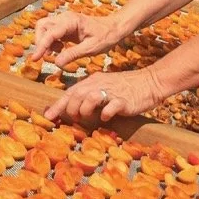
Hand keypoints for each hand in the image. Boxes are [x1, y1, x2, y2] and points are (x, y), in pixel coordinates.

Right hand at [29, 11, 123, 67]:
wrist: (114, 28)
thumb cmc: (105, 36)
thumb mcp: (91, 48)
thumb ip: (73, 54)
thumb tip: (56, 63)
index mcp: (71, 21)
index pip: (50, 33)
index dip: (41, 46)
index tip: (35, 59)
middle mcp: (64, 18)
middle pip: (42, 26)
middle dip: (40, 41)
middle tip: (47, 56)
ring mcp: (64, 21)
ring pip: (44, 28)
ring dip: (45, 42)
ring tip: (57, 52)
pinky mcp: (64, 26)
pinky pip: (50, 32)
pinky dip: (50, 42)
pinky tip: (60, 49)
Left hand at [43, 69, 163, 123]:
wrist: (149, 82)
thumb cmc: (126, 87)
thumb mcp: (104, 87)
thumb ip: (90, 96)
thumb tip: (74, 109)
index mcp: (93, 80)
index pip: (71, 92)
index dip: (58, 104)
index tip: (48, 115)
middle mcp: (99, 84)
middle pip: (76, 94)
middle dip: (70, 108)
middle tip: (73, 118)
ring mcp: (112, 92)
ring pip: (90, 98)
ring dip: (84, 110)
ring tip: (87, 117)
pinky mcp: (124, 100)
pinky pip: (110, 107)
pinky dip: (105, 113)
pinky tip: (105, 117)